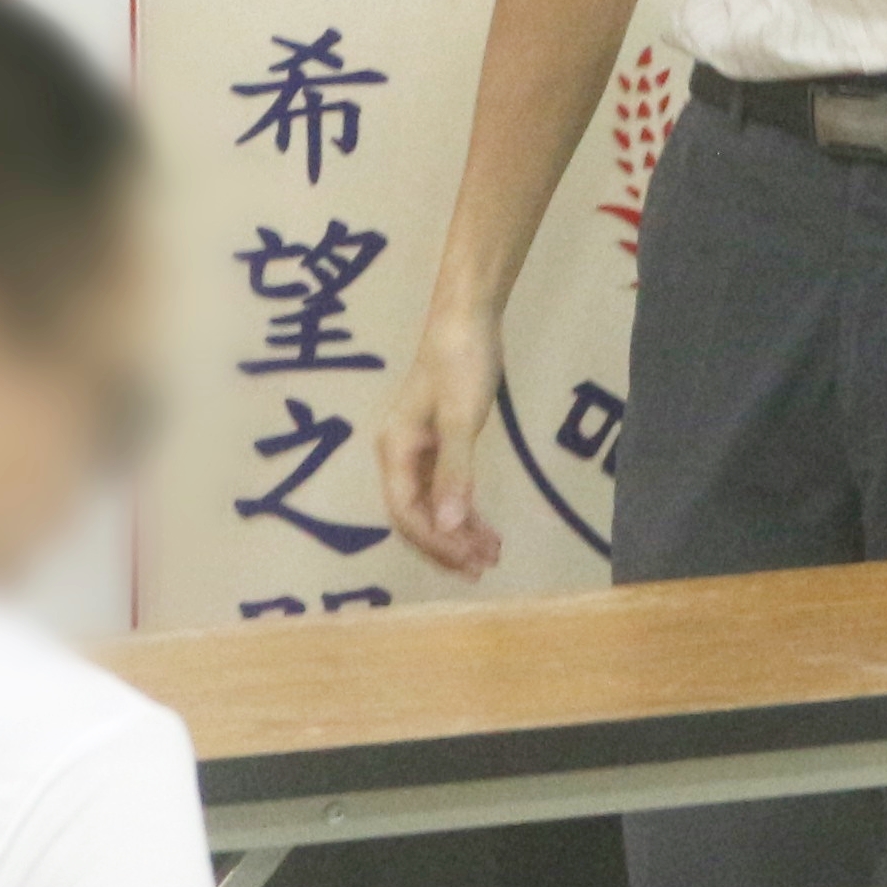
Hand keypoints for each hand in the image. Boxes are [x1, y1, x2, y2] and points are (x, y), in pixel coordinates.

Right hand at [374, 307, 506, 576]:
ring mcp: (417, 450)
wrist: (467, 318)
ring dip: (459, 531)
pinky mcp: (438, 442)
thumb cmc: (461, 364)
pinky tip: (484, 527)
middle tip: (484, 567)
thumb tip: (450, 526)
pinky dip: (464, 509)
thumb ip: (455, 472)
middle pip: (417, 516)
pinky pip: (445, 488)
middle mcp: (399, 456)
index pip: (408, 513)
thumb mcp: (460, 419)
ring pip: (433, 504)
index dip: (436, 542)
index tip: (468, 562)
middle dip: (448, 545)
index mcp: (395, 452)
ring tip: (491, 554)